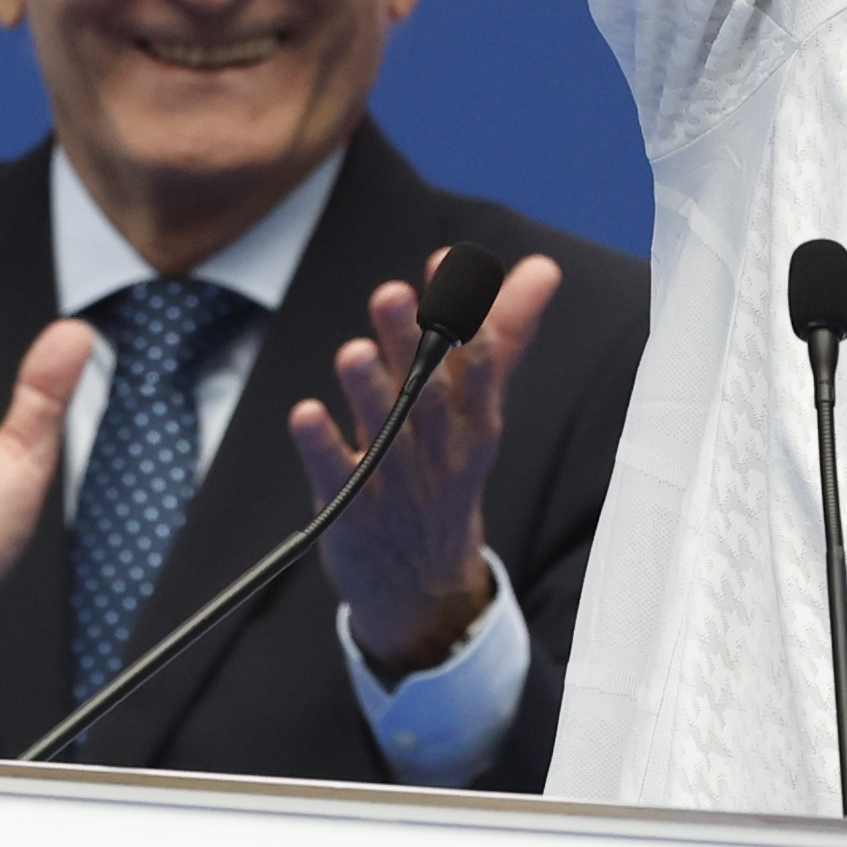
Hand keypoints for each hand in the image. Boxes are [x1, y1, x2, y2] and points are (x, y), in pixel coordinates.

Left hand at [294, 253, 560, 672]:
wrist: (425, 583)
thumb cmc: (447, 471)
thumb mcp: (480, 408)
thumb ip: (504, 333)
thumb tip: (542, 268)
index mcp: (476, 419)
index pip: (479, 361)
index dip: (462, 312)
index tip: (445, 262)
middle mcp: (442, 449)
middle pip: (429, 392)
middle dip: (411, 342)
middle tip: (390, 294)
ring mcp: (399, 484)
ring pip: (388, 432)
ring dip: (369, 391)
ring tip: (351, 352)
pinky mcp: (354, 513)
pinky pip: (339, 478)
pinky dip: (323, 446)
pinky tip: (305, 415)